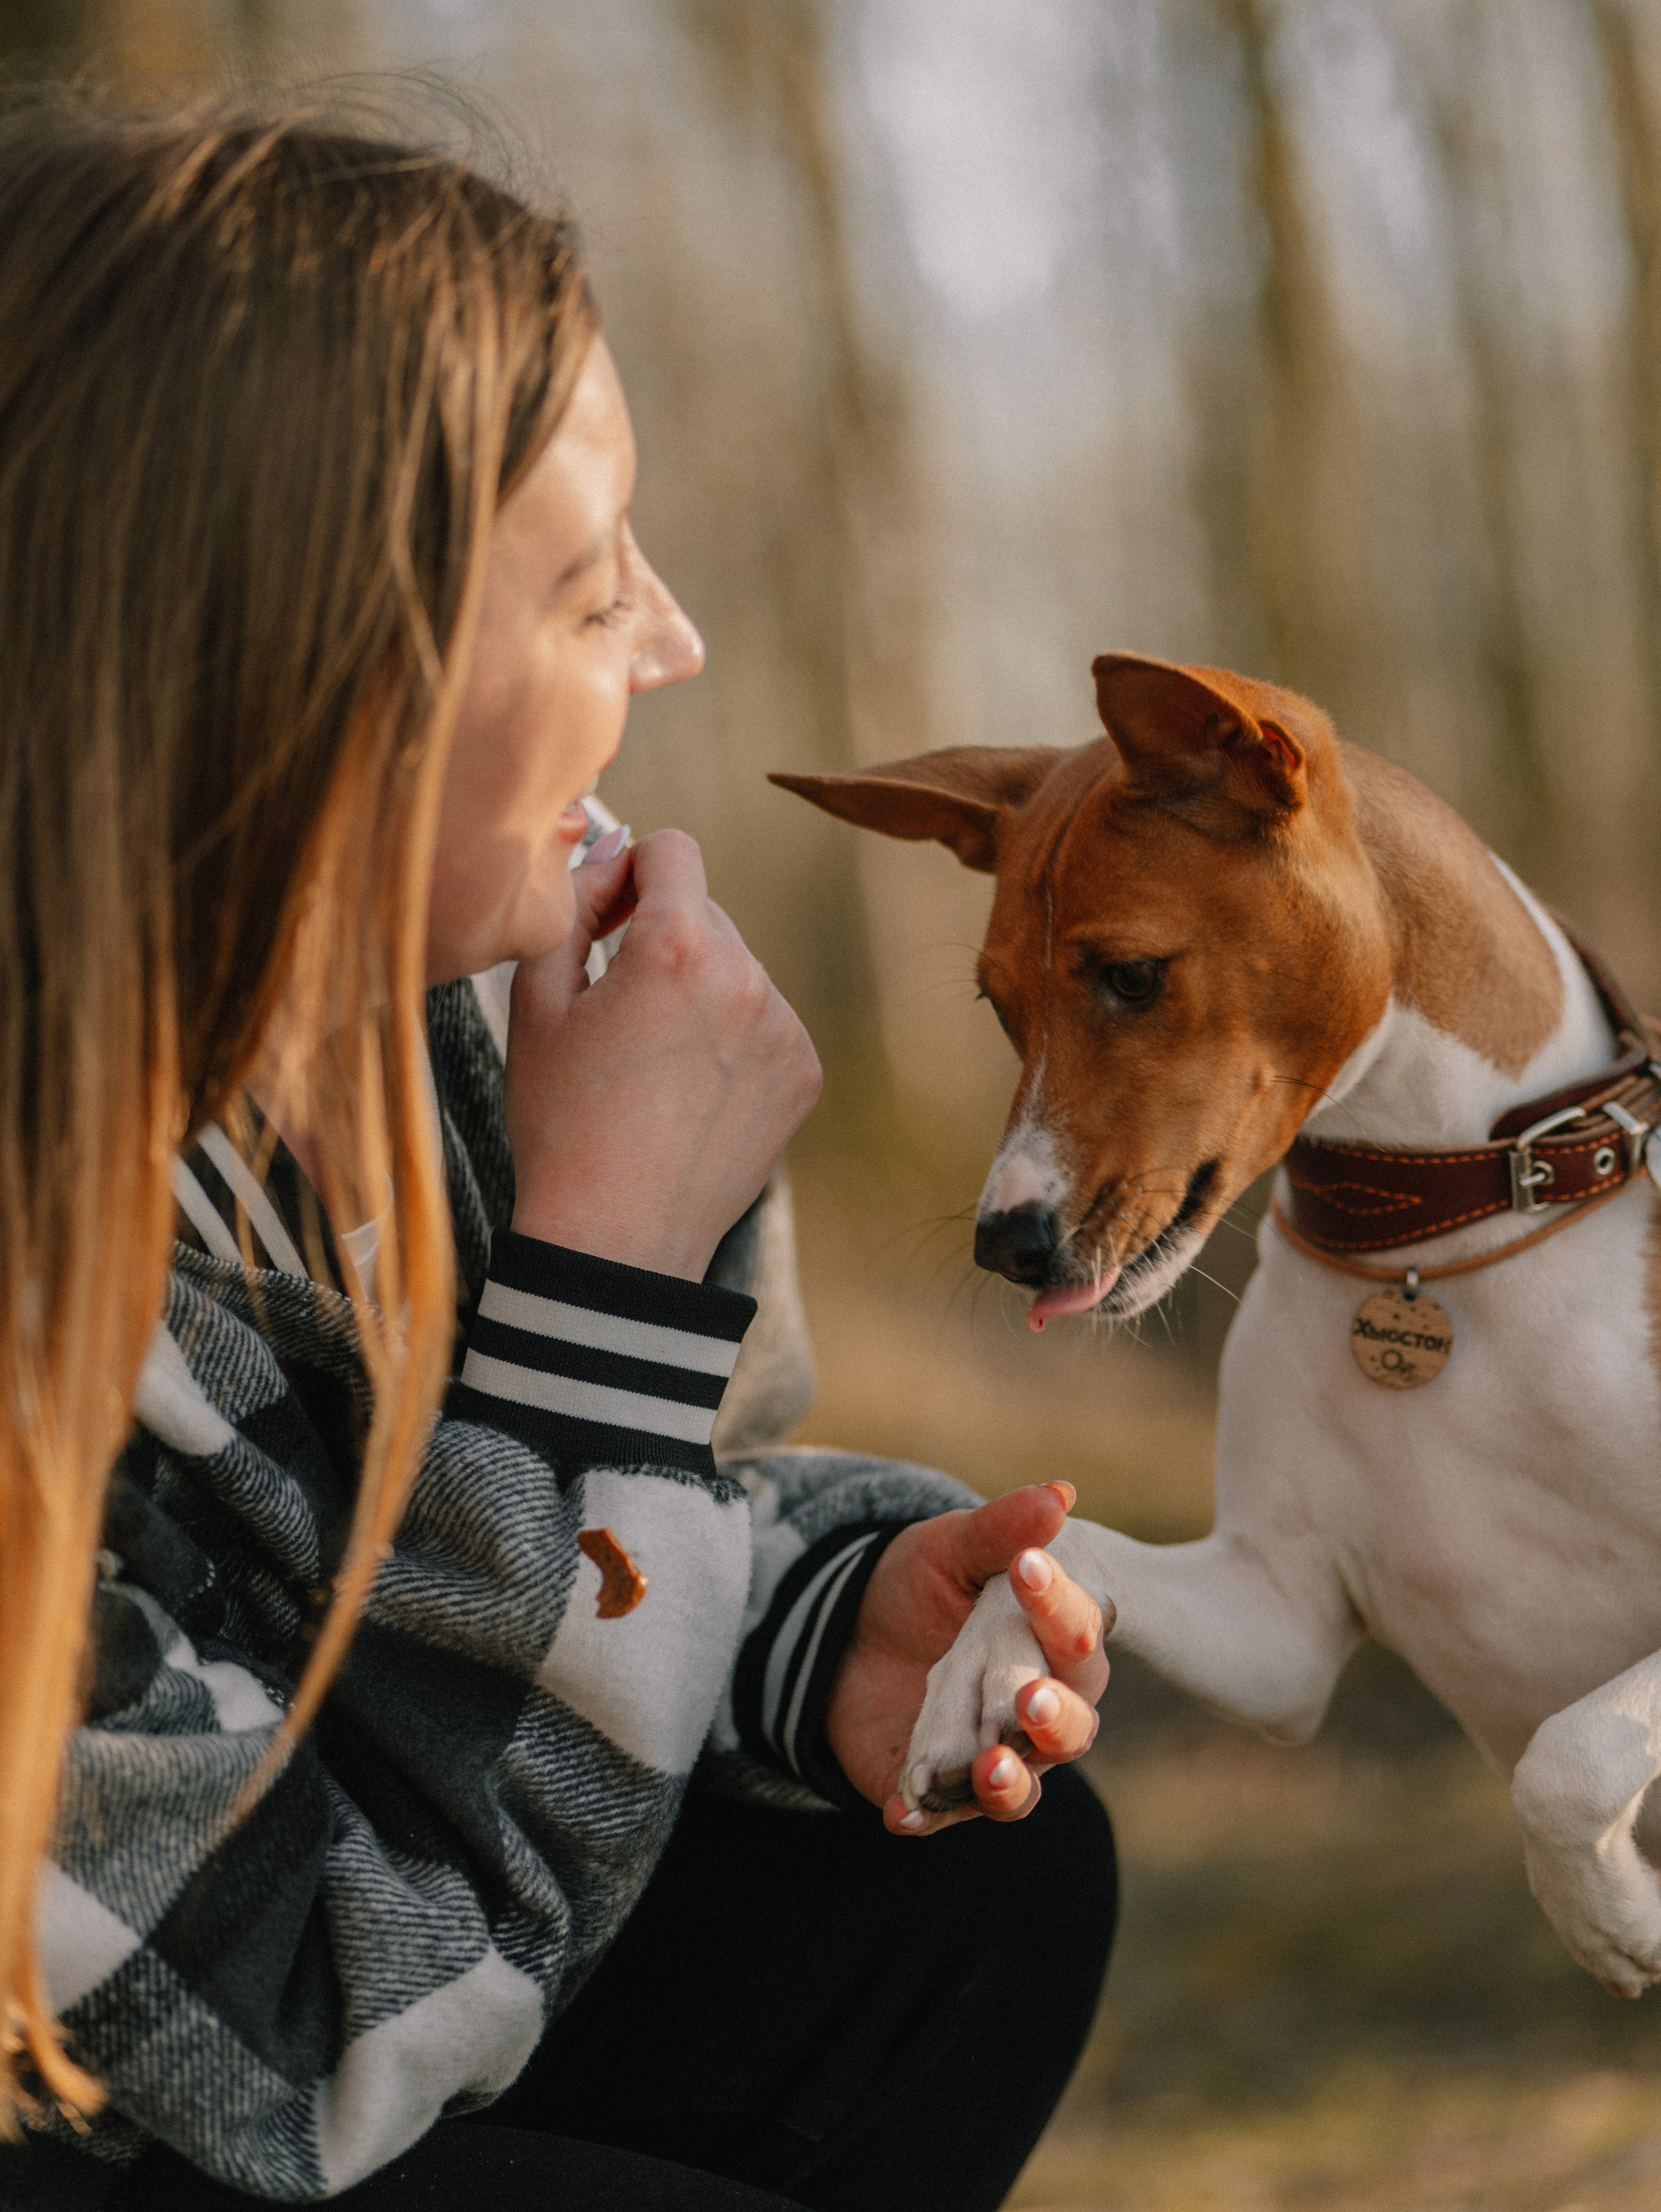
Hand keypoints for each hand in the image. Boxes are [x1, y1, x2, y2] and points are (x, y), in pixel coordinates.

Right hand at [504, 829, 821, 1278]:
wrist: (616, 1235)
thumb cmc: (562, 1120)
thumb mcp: (537, 1003)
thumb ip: (572, 906)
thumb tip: (609, 852)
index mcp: (677, 948)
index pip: (672, 849)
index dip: (629, 873)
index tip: (608, 921)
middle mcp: (746, 977)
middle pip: (705, 912)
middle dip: (663, 939)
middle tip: (619, 1010)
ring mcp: (784, 1027)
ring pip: (737, 969)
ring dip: (700, 991)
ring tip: (654, 1064)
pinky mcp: (804, 1071)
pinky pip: (766, 1022)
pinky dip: (732, 1040)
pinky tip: (690, 1092)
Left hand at [826, 1483, 1109, 1834]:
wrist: (845, 1632)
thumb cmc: (922, 1585)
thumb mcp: (952, 1549)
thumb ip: (1002, 1529)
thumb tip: (1060, 1494)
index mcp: (1052, 1649)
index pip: (1076, 1636)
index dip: (1058, 1604)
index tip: (1026, 1567)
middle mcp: (1032, 1714)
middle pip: (1070, 1730)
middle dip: (1055, 1717)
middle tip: (1029, 1697)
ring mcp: (987, 1759)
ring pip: (1018, 1787)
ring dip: (1006, 1781)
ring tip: (987, 1764)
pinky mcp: (934, 1793)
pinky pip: (939, 1816)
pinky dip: (923, 1814)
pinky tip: (900, 1810)